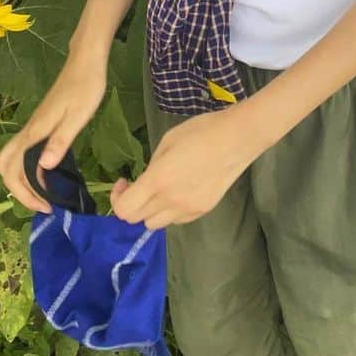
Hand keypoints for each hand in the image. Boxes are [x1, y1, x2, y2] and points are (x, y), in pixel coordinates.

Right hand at [0, 53, 108, 215]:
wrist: (85, 61)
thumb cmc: (85, 87)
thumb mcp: (78, 116)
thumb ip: (61, 141)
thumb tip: (43, 168)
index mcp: (35, 133)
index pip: (14, 171)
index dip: (25, 194)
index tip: (46, 207)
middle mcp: (28, 131)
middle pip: (4, 166)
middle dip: (17, 190)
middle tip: (43, 203)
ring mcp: (33, 127)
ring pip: (10, 158)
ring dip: (20, 179)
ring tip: (44, 193)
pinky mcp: (40, 124)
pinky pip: (23, 151)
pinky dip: (28, 167)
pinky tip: (48, 172)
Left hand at [109, 104, 261, 229]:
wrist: (238, 138)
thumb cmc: (201, 131)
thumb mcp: (168, 141)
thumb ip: (152, 165)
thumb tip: (147, 179)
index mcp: (158, 180)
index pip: (125, 209)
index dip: (117, 198)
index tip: (124, 182)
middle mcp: (171, 200)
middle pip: (137, 220)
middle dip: (131, 204)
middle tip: (138, 186)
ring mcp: (188, 209)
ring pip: (156, 224)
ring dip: (150, 211)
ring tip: (160, 191)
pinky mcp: (203, 210)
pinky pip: (176, 220)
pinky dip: (170, 211)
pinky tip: (179, 192)